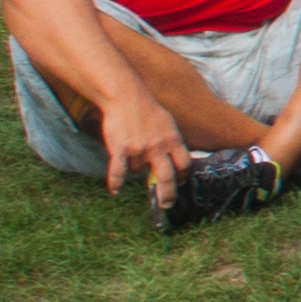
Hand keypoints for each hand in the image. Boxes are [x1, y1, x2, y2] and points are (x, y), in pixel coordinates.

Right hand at [97, 83, 190, 199]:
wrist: (126, 97)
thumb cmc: (147, 110)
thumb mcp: (167, 123)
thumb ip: (171, 142)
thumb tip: (176, 159)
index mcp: (173, 140)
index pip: (184, 164)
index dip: (183, 175)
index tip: (179, 182)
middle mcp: (159, 147)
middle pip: (168, 177)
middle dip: (167, 194)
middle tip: (166, 204)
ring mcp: (140, 150)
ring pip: (138, 171)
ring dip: (135, 167)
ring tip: (130, 150)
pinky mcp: (121, 150)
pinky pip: (119, 172)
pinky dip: (116, 182)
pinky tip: (115, 190)